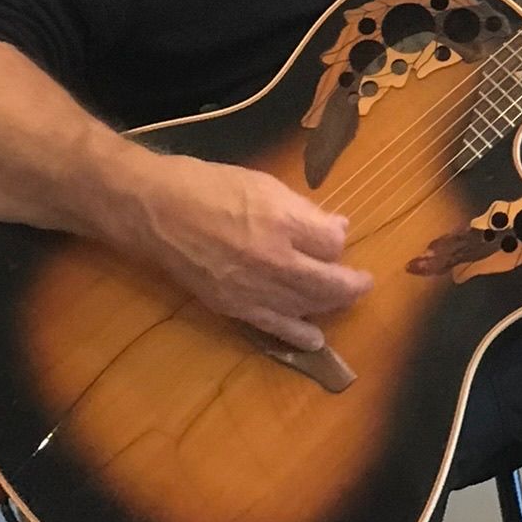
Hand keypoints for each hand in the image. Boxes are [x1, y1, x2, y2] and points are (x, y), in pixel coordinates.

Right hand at [127, 152, 372, 352]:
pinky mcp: (234, 307)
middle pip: (327, 281)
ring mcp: (253, 288)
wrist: (157, 211)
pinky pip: (275, 326)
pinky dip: (299, 334)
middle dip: (352, 283)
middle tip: (364, 281)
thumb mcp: (263, 183)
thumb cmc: (209, 186)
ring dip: (330, 304)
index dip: (338, 239)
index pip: (331, 242)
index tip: (336, 234)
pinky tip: (316, 338)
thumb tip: (336, 226)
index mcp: (281, 221)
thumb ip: (302, 209)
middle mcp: (273, 260)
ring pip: (306, 305)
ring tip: (344, 300)